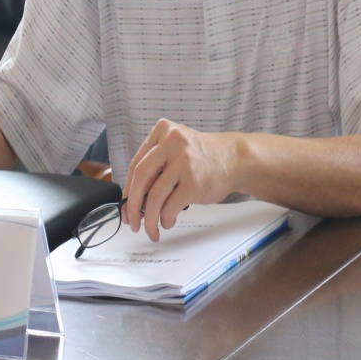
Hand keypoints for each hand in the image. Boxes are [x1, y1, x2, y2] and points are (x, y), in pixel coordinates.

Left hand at [122, 119, 239, 241]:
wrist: (234, 159)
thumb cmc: (202, 158)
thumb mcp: (176, 149)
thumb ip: (156, 166)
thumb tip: (131, 200)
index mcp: (163, 130)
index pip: (136, 164)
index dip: (128, 189)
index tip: (126, 206)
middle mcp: (172, 141)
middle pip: (141, 178)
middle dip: (132, 206)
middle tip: (131, 222)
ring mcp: (184, 161)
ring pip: (154, 197)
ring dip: (149, 219)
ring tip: (151, 229)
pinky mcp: (194, 181)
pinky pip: (170, 206)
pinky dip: (166, 219)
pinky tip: (168, 221)